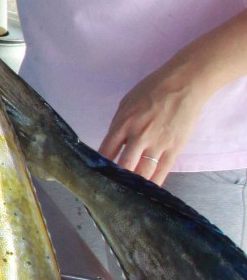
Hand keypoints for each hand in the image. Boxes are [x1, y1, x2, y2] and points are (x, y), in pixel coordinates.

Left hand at [99, 59, 212, 182]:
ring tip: (127, 195)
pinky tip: (147, 192)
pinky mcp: (174, 148)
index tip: (96, 175)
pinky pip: (162, 171)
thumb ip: (118, 125)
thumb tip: (113, 145)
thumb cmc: (152, 90)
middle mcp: (139, 136)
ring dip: (134, 185)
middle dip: (116, 180)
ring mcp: (158, 144)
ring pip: (143, 173)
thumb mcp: (126, 103)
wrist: (183, 84)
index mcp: (123, 123)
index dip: (100, 165)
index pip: (106, 151)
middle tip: (110, 190)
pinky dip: (153, 183)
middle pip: (124, 166)